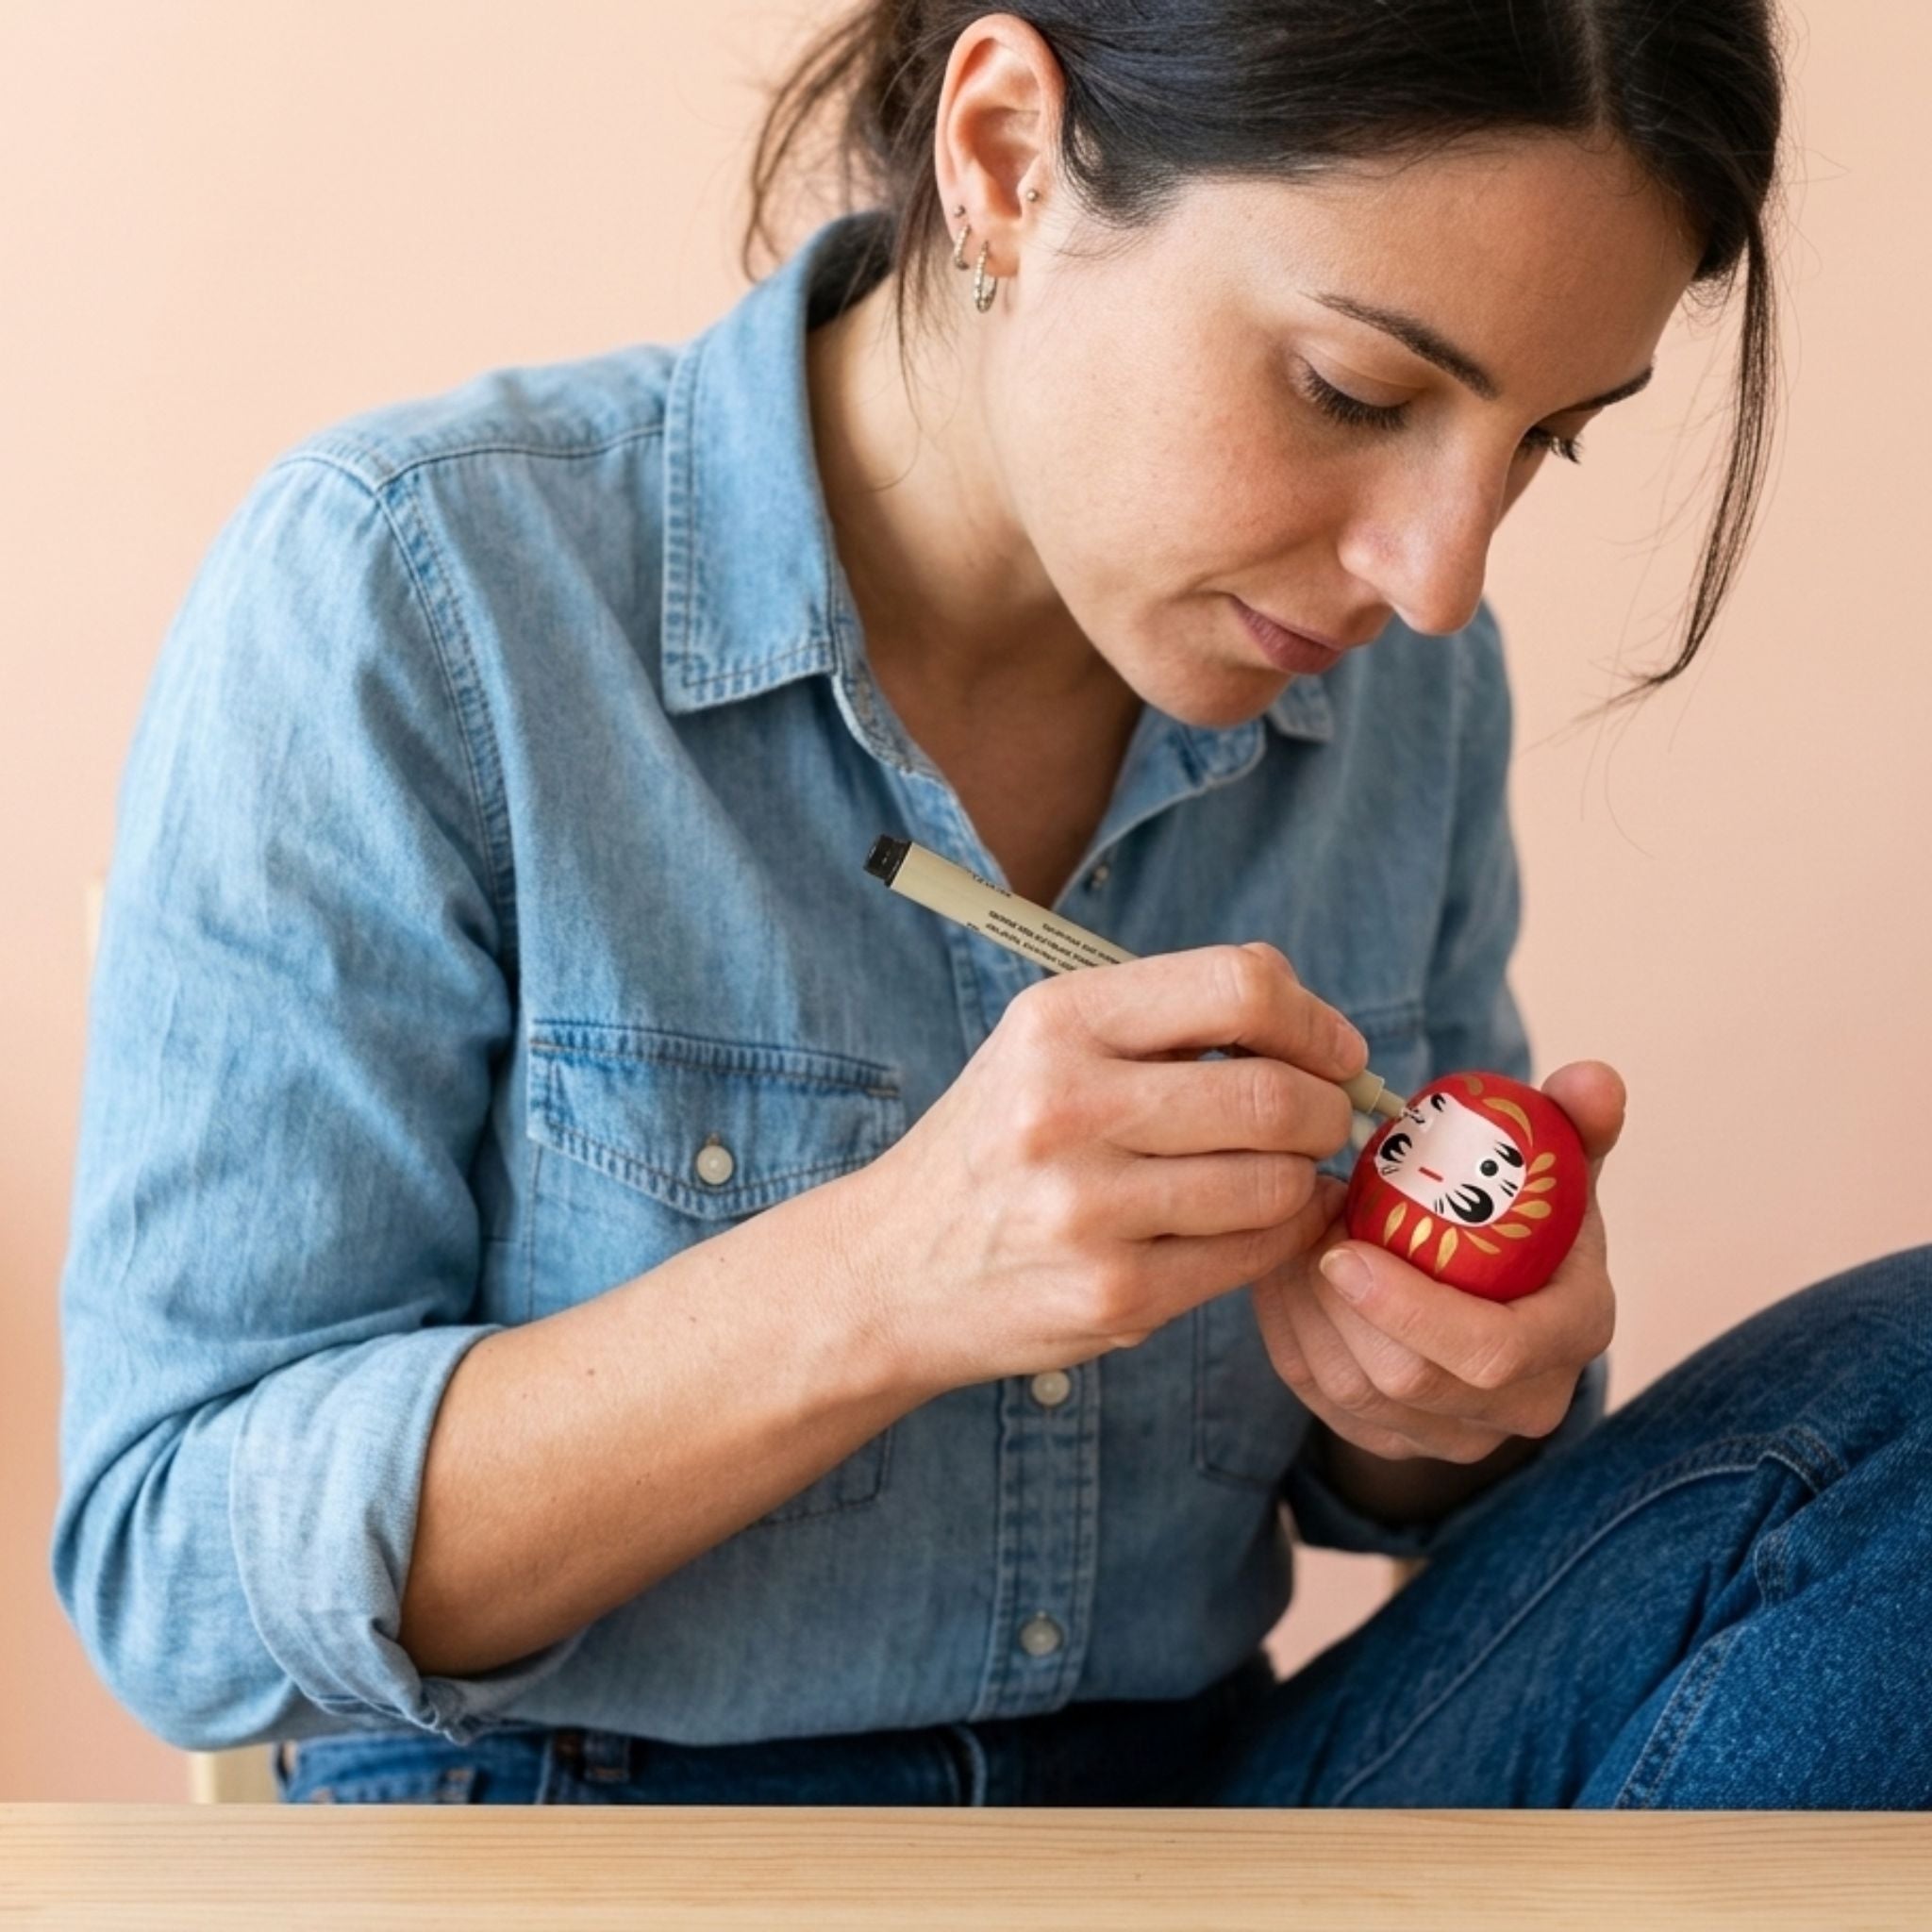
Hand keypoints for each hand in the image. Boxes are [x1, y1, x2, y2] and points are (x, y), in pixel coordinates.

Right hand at [840, 941, 1362, 1397]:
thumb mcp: (1046, 1048)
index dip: (1313, 1019)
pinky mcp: (1114, 1291)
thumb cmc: (997, 1145)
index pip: (1237, 986)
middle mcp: (1065, 1107)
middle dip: (1324, 1109)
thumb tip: (1314, 1028)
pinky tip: (1250, 1226)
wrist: (892, 1269)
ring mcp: (1088, 1208)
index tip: (1334, 1051)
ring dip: (1300, 1179)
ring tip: (1274, 1175)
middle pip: (1274, 1093)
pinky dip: (1276, 1237)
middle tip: (1319, 1121)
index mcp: (1057, 1023)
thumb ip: (1165, 1019)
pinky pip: (1252, 1254)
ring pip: (1274, 1182)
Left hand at [1250, 1060, 1622, 1462]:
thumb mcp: (1557, 1166)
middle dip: (1337, 1304)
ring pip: (1349, 1391)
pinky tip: (1280, 1266)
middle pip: (1408, 1381)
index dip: (1413, 1310)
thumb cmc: (1527, 1215)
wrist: (1497, 1291)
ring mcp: (1450, 1435)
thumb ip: (1574, 1121)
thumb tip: (1591, 1079)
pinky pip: (1315, 1393)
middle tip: (1305, 1225)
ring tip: (1290, 1233)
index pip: (1494, 1353)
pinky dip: (1285, 1326)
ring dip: (1303, 1308)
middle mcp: (1520, 1404)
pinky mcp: (1386, 1439)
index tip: (1343, 1248)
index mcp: (1572, 1334)